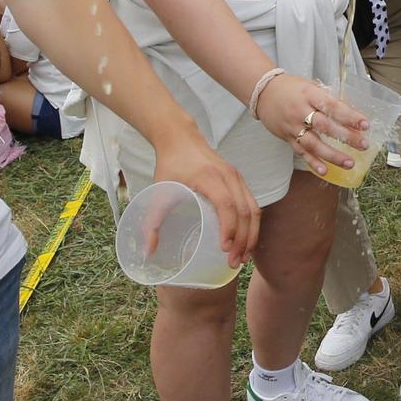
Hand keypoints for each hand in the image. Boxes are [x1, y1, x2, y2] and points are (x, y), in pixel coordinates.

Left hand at [152, 132, 261, 266]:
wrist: (181, 138)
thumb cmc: (170, 166)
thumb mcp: (159, 192)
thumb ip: (152, 222)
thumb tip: (148, 253)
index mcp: (209, 177)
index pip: (226, 205)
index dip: (228, 228)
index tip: (223, 249)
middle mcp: (228, 176)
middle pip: (245, 211)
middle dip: (242, 240)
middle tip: (233, 262)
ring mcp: (237, 177)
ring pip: (253, 209)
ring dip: (251, 235)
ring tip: (243, 257)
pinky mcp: (239, 180)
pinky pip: (252, 204)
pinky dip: (251, 225)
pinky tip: (246, 241)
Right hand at [255, 72, 367, 177]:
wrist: (262, 92)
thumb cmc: (291, 88)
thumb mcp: (311, 87)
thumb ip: (329, 100)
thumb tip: (352, 113)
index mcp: (309, 94)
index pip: (332, 106)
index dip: (349, 116)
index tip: (365, 124)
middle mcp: (300, 111)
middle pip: (325, 126)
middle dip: (346, 137)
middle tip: (364, 145)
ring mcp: (292, 126)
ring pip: (313, 143)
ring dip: (332, 155)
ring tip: (349, 163)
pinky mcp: (287, 137)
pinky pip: (301, 152)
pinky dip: (312, 162)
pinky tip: (324, 171)